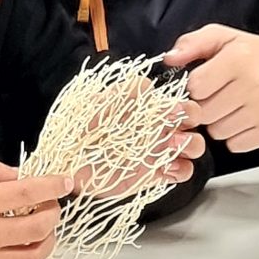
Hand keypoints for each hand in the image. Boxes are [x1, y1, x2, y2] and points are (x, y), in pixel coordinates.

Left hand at [73, 98, 205, 196]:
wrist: (65, 163)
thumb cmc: (76, 129)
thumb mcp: (92, 104)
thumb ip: (119, 94)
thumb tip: (144, 85)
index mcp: (141, 104)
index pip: (170, 93)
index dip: (176, 97)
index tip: (170, 106)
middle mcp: (154, 124)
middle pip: (191, 114)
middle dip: (191, 116)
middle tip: (177, 125)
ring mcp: (157, 148)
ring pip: (192, 142)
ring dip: (190, 143)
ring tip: (171, 147)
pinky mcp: (156, 173)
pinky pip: (183, 170)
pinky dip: (182, 170)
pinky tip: (167, 170)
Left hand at [163, 25, 258, 152]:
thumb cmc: (256, 55)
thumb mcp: (224, 38)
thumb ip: (192, 43)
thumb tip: (169, 59)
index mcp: (239, 59)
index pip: (196, 86)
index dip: (195, 86)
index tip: (205, 82)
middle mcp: (254, 85)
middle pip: (204, 112)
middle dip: (205, 106)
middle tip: (218, 95)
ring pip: (217, 132)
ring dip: (218, 122)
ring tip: (231, 106)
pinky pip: (235, 145)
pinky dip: (234, 136)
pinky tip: (243, 119)